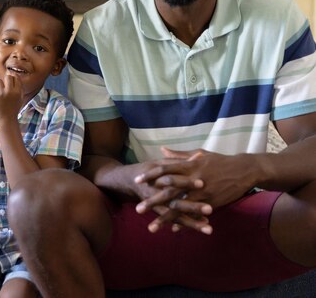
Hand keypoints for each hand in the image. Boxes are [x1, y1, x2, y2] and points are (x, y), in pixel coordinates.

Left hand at [0, 75, 22, 122]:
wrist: (6, 120)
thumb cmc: (13, 109)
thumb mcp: (20, 98)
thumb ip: (18, 87)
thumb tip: (13, 75)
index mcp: (18, 92)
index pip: (16, 77)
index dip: (13, 79)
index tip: (11, 82)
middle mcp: (10, 92)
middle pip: (8, 77)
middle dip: (6, 80)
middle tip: (5, 86)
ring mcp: (1, 94)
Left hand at [136, 148, 254, 233]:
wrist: (244, 170)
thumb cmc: (219, 161)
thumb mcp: (199, 154)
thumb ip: (178, 155)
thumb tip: (161, 150)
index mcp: (189, 165)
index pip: (165, 169)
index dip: (150, 175)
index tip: (136, 181)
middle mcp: (193, 179)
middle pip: (168, 191)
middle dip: (152, 201)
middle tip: (137, 210)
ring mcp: (202, 192)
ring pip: (180, 207)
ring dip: (164, 218)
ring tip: (151, 227)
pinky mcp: (211, 202)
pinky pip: (194, 214)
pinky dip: (184, 222)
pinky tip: (172, 230)